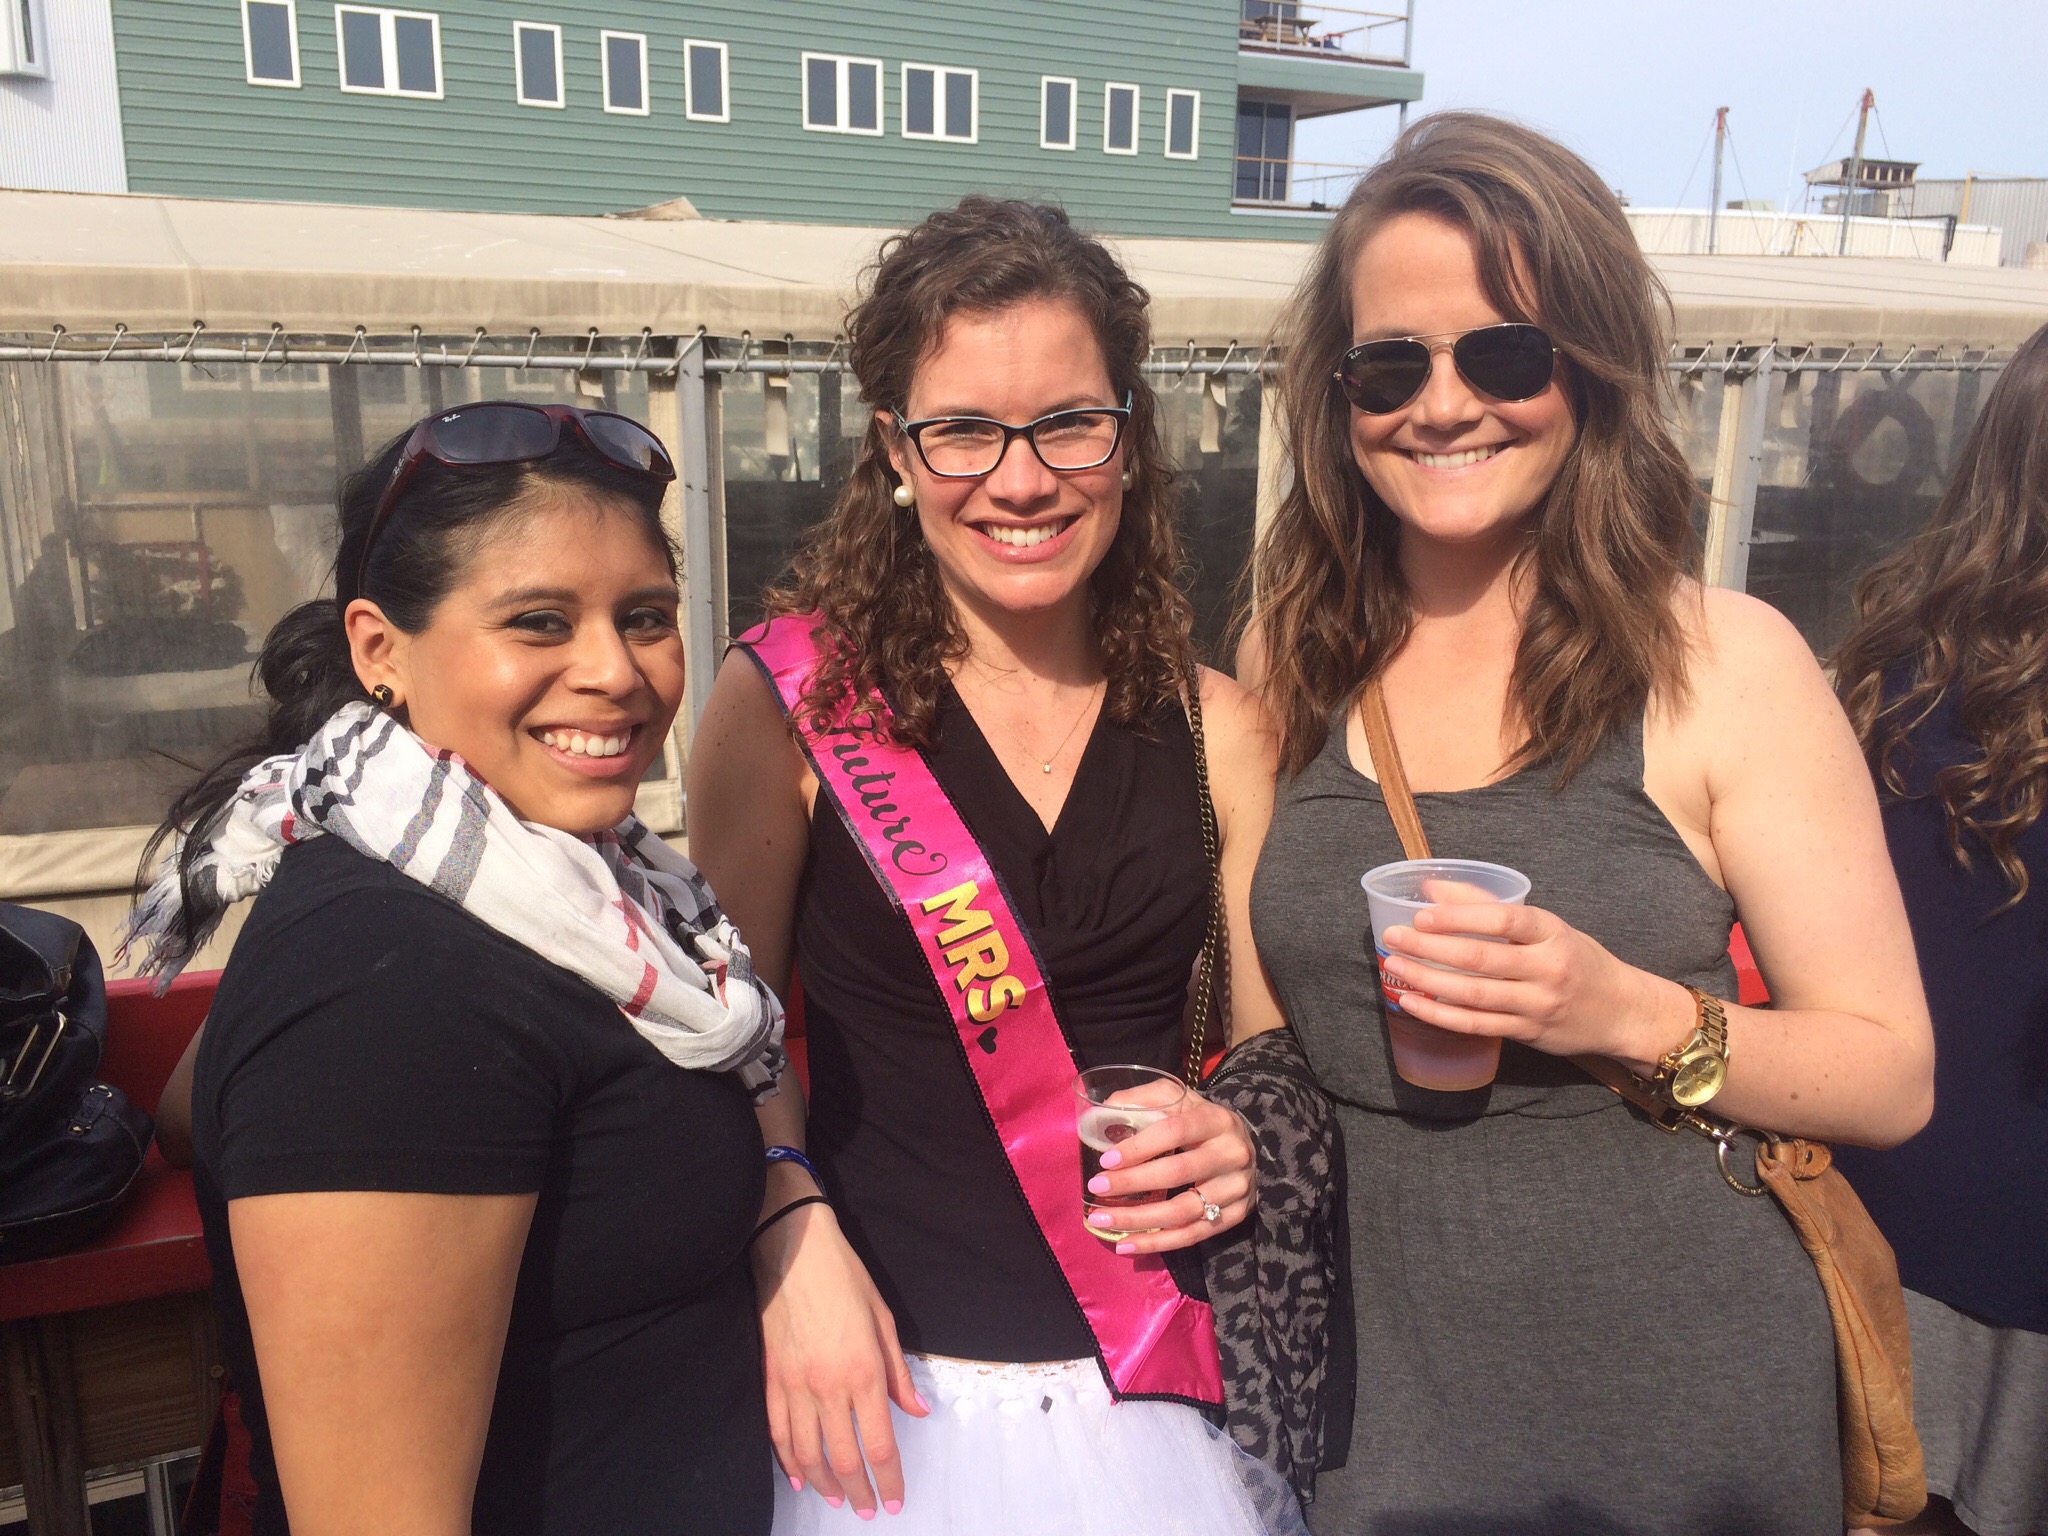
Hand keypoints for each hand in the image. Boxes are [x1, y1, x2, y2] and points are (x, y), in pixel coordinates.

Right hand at [752, 1203, 927, 1517]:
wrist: (792, 1248)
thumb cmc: (844, 1276)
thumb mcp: (883, 1319)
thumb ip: (899, 1373)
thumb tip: (916, 1412)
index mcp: (864, 1371)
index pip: (880, 1444)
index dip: (889, 1480)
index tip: (895, 1501)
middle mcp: (829, 1386)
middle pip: (844, 1459)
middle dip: (858, 1492)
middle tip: (867, 1509)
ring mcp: (795, 1385)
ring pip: (807, 1454)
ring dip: (824, 1484)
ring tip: (836, 1499)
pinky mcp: (770, 1378)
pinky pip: (778, 1432)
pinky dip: (788, 1461)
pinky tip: (799, 1476)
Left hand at [1084, 1090, 1256, 1254]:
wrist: (1247, 1150)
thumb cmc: (1202, 1123)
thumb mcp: (1181, 1100)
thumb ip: (1145, 1099)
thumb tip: (1104, 1110)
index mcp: (1216, 1120)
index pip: (1174, 1131)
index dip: (1139, 1146)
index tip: (1105, 1160)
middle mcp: (1231, 1154)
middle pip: (1178, 1172)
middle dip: (1132, 1182)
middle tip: (1096, 1188)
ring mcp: (1236, 1188)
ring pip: (1183, 1210)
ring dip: (1138, 1219)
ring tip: (1101, 1220)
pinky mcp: (1235, 1216)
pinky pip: (1192, 1235)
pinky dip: (1157, 1243)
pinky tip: (1127, 1244)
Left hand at [1377, 901, 1692, 1067]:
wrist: (1622, 1012)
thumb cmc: (1577, 960)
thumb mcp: (1547, 927)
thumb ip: (1491, 906)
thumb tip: (1432, 889)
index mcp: (1552, 933)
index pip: (1505, 920)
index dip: (1460, 916)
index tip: (1422, 914)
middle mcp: (1546, 969)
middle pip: (1481, 958)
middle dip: (1431, 947)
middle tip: (1393, 937)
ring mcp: (1537, 1004)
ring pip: (1474, 995)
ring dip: (1428, 980)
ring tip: (1394, 966)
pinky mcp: (1527, 1033)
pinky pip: (1476, 1025)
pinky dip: (1440, 1014)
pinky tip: (1412, 1001)